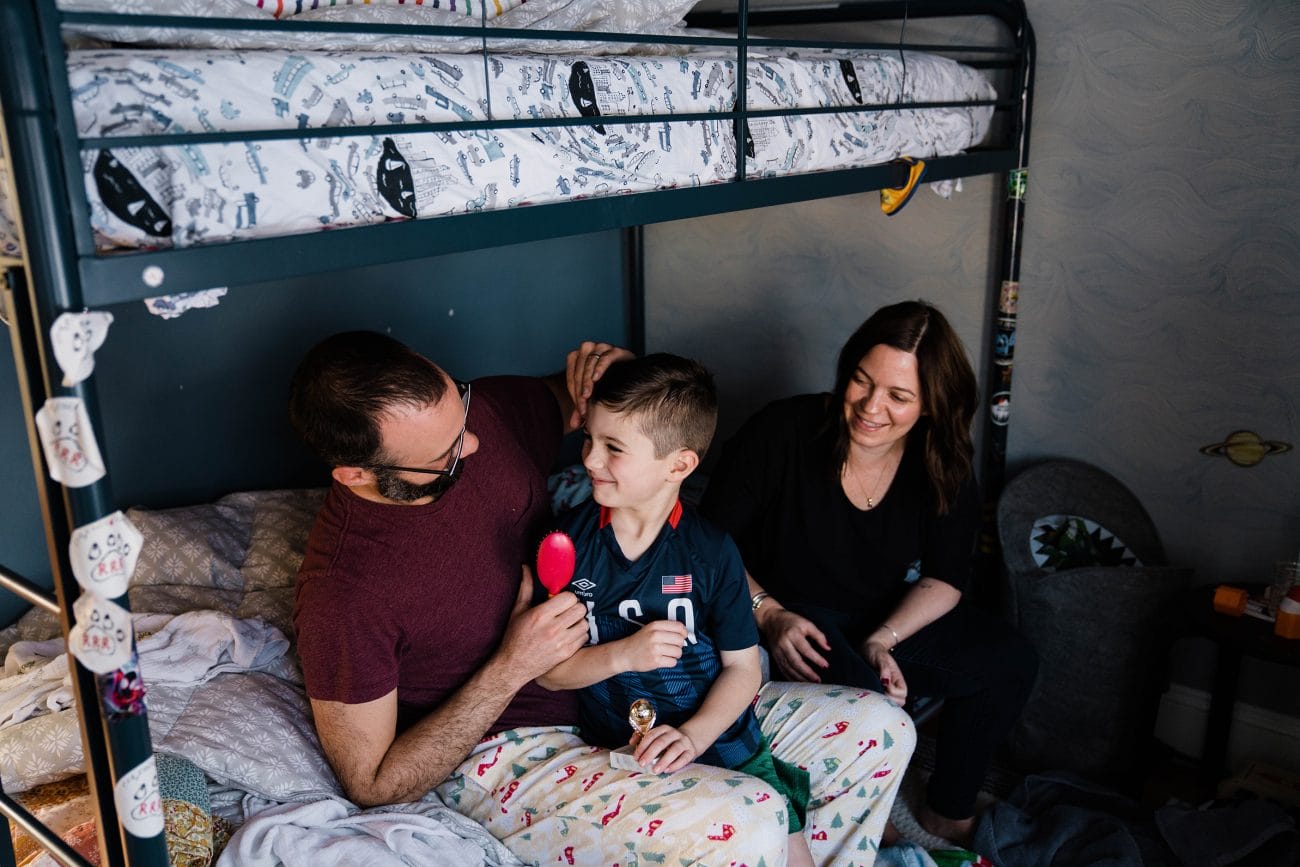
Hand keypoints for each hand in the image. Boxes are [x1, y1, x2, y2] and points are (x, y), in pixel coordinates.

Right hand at [499, 567, 588, 683]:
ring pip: (585, 623)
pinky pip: (584, 637)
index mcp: (540, 615)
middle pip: (580, 609)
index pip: (569, 597)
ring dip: (579, 621)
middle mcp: (552, 628)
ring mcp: (561, 642)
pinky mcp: (566, 653)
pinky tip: (569, 634)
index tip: (562, 601)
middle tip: (567, 611)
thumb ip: (526, 587)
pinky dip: (579, 634)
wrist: (514, 666)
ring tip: (569, 623)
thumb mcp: (518, 610)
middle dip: (575, 608)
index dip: (567, 598)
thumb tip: (526, 567)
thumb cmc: (515, 636)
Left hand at [565, 341, 634, 427]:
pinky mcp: (616, 351)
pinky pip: (605, 357)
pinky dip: (599, 367)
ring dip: (587, 379)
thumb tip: (573, 425)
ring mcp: (602, 347)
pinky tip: (597, 379)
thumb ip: (581, 408)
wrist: (630, 376)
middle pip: (579, 368)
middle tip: (583, 406)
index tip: (580, 410)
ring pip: (589, 360)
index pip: (571, 375)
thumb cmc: (607, 385)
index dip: (573, 394)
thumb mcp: (591, 397)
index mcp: (578, 357)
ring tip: (588, 395)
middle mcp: (588, 349)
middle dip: (579, 389)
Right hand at [617, 620, 686, 671]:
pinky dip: (670, 662)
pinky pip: (673, 662)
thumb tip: (684, 633)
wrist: (624, 654)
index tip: (683, 636)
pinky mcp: (655, 661)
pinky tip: (664, 660)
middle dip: (679, 645)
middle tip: (673, 647)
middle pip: (680, 640)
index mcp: (655, 626)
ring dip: (675, 655)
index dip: (684, 632)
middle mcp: (655, 636)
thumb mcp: (650, 628)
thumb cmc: (639, 641)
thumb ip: (665, 628)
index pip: (678, 627)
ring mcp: (655, 649)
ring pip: (678, 652)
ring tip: (667, 654)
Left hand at [632, 724, 697, 773]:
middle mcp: (674, 734)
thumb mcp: (658, 737)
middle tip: (642, 764)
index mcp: (664, 729)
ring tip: (655, 770)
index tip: (636, 756)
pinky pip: (684, 758)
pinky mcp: (691, 752)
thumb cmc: (668, 742)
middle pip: (661, 742)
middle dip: (650, 753)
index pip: (652, 735)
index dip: (643, 745)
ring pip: (674, 750)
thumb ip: (643, 738)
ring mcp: (684, 742)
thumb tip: (631, 742)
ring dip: (663, 760)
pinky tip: (667, 770)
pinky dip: (675, 765)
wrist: (690, 741)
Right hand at [761, 608, 830, 682]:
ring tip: (811, 684)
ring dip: (800, 678)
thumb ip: (818, 635)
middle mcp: (784, 644)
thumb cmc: (791, 621)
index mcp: (793, 634)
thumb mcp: (806, 623)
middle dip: (807, 672)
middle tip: (818, 680)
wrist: (771, 619)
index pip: (805, 649)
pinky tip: (799, 682)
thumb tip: (828, 648)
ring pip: (788, 668)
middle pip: (795, 661)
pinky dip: (791, 677)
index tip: (825, 666)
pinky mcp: (774, 656)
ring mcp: (777, 651)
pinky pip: (782, 669)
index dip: (816, 658)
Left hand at [863, 638, 907, 702]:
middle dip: (889, 698)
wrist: (868, 649)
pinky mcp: (879, 691)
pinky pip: (882, 701)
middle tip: (878, 689)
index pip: (903, 693)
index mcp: (898, 678)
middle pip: (900, 702)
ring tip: (874, 690)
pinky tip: (870, 693)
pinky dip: (877, 700)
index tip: (883, 684)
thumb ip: (884, 668)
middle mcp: (894, 686)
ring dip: (883, 700)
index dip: (893, 691)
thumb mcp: (880, 657)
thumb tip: (885, 681)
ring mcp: (887, 690)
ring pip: (891, 704)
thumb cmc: (875, 652)